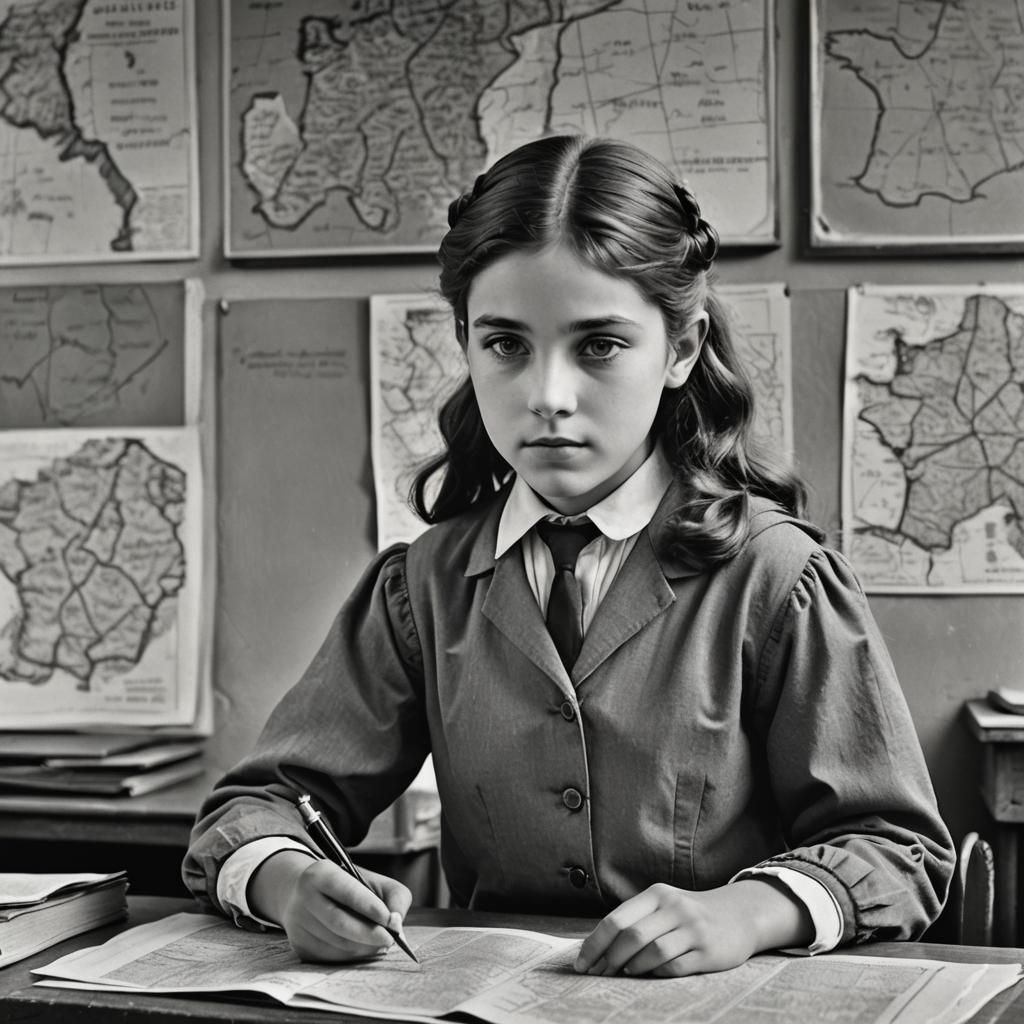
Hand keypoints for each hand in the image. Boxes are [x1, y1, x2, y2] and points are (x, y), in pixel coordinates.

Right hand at [252, 851, 412, 962]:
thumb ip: (393, 895)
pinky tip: (362, 947)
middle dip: (370, 934)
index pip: (346, 891)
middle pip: (340, 923)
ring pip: (337, 944)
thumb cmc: (346, 887)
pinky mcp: (299, 945)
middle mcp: (305, 897)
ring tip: (379, 943)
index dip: (370, 907)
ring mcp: (298, 924)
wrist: (305, 893)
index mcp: (321, 874)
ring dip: (364, 947)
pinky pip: (331, 957)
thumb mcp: (371, 879)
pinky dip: (352, 955)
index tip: (390, 920)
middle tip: (390, 939)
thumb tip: (397, 922)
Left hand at [574, 879, 812, 977]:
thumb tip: (598, 951)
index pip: (616, 920)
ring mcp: (693, 928)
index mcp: (656, 894)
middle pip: (631, 936)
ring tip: (625, 974)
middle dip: (610, 959)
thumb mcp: (663, 906)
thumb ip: (636, 921)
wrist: (739, 914)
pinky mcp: (709, 951)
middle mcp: (674, 907)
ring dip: (633, 967)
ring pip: (652, 951)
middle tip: (600, 976)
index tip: (581, 965)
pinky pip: (676, 966)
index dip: (594, 944)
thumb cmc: (689, 914)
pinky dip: (658, 973)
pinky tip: (651, 975)